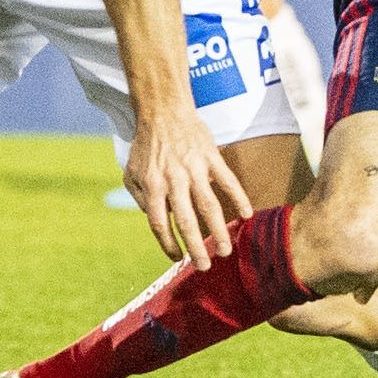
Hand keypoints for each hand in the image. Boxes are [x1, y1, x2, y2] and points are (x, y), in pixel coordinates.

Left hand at [124, 100, 253, 267]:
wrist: (163, 110)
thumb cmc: (146, 145)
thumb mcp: (131, 172)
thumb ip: (140, 198)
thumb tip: (154, 219)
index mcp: (153, 185)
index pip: (159, 223)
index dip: (167, 243)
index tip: (176, 258)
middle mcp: (174, 180)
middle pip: (186, 221)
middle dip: (196, 247)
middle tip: (205, 266)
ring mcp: (195, 168)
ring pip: (209, 206)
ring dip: (219, 231)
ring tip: (226, 250)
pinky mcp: (211, 157)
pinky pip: (228, 181)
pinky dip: (239, 198)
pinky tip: (247, 215)